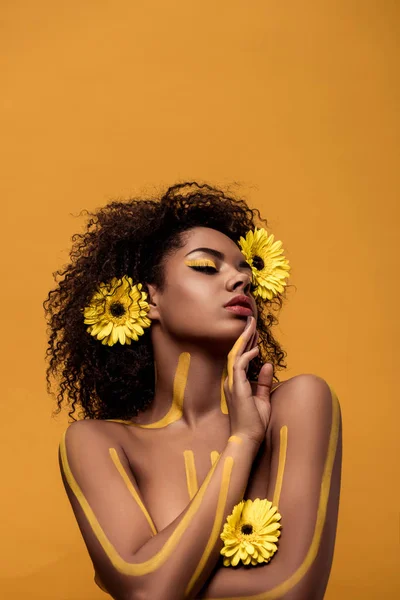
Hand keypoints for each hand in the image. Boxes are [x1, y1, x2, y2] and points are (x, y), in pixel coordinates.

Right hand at [224, 316, 273, 446]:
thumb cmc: (253, 423)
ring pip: (236, 354)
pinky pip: (239, 365)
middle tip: (251, 320)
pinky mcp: (236, 387)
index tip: (254, 332)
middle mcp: (231, 381)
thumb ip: (263, 382)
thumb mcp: (262, 398)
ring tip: (252, 325)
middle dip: (245, 336)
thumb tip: (267, 364)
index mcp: (236, 383)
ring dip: (244, 340)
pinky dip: (247, 355)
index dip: (248, 343)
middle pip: (237, 352)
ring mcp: (232, 383)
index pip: (241, 357)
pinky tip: (256, 348)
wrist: (247, 439)